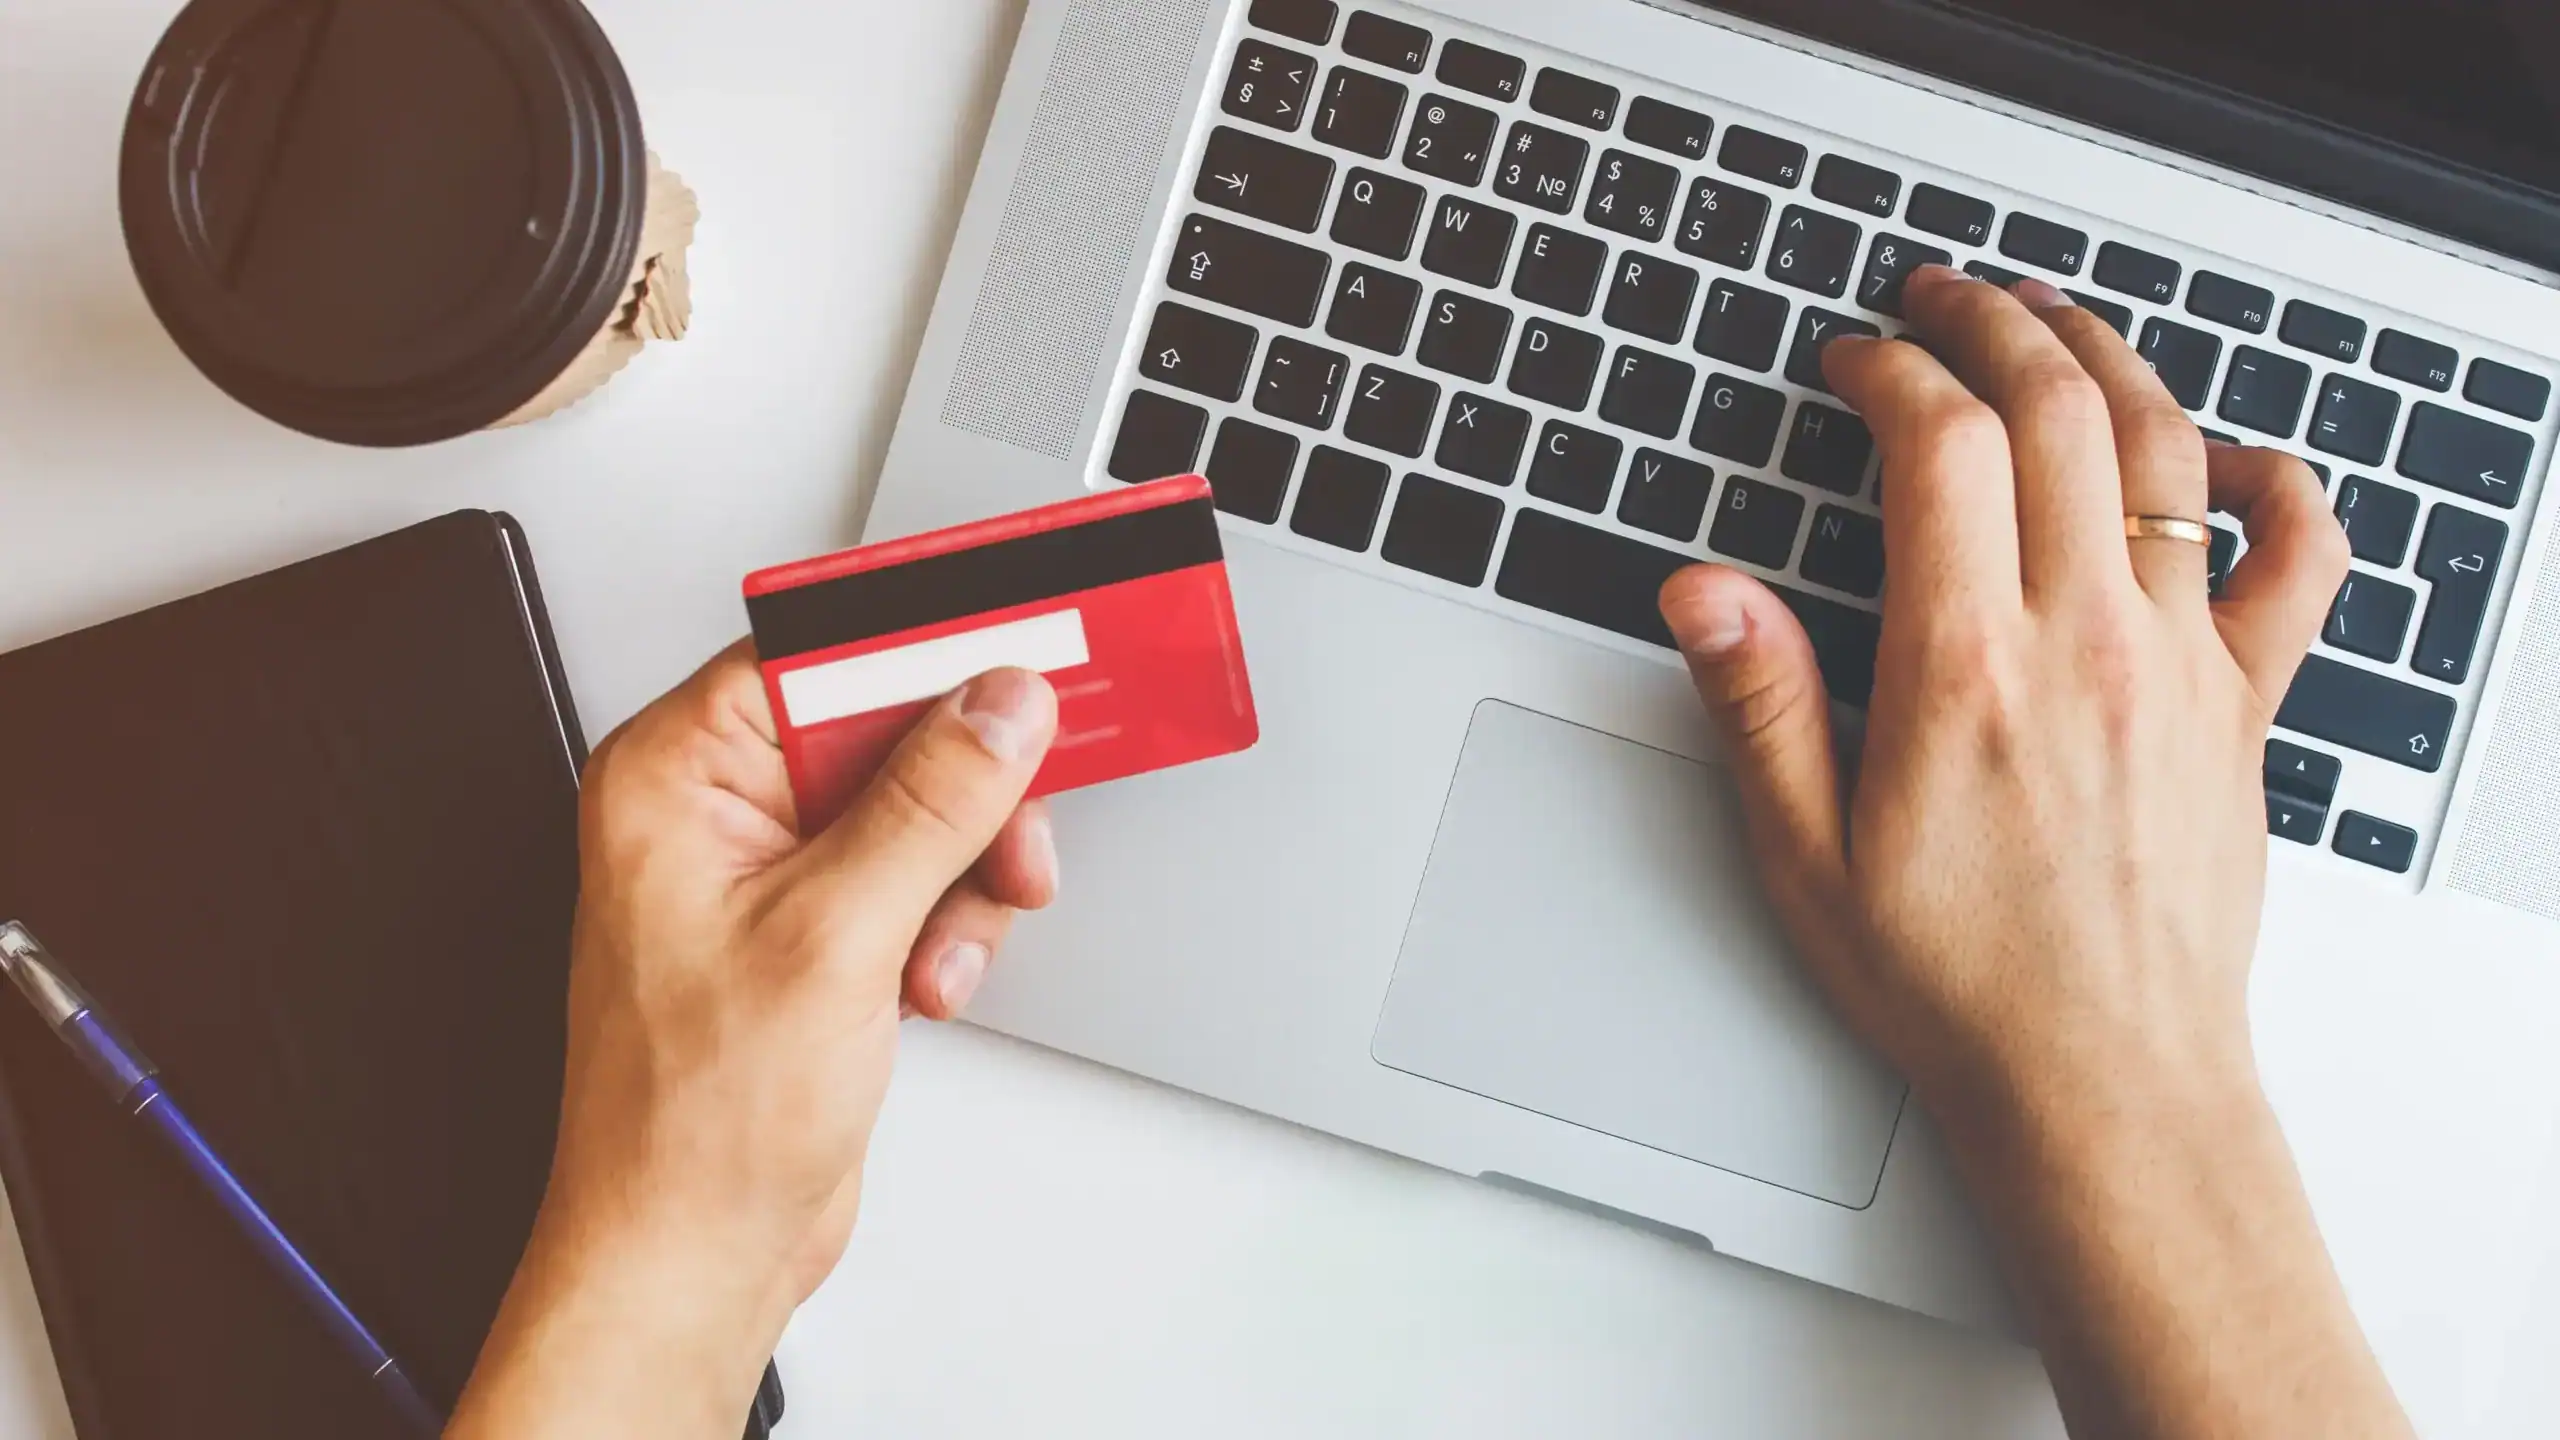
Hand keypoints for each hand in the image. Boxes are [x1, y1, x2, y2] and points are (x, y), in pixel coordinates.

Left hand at [446, 645, 1059, 1439]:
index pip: (817, 654)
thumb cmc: (692, 1122)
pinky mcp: (812, 931)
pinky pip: (911, 878)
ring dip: (958, 878)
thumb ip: (930, 803)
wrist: (693, 1252)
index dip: (924, 653)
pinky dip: (942, 924)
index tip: (1017, 653)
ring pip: (916, 809)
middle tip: (1008, 840)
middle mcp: (713, 812)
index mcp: (675, 777)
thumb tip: (998, 705)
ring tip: (941, 950)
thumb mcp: (834, 936)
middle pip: (883, 730)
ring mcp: (766, 874)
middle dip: (961, 797)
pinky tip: (925, 983)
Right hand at [1663, 267, 2343, 1120]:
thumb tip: (1705, 594)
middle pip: (2056, 409)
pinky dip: (2277, 485)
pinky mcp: (2241, 705)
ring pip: (2164, 451)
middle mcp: (2086, 644)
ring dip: (2106, 359)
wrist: (2102, 1082)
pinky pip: (2296, 563)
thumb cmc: (1959, 983)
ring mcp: (2180, 664)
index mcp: (1966, 670)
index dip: (1890, 370)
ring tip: (2053, 321)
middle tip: (1942, 300)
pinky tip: (2234, 456)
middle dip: (1991, 324)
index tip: (1854, 362)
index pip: (1938, 444)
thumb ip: (1760, 707)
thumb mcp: (1805, 857)